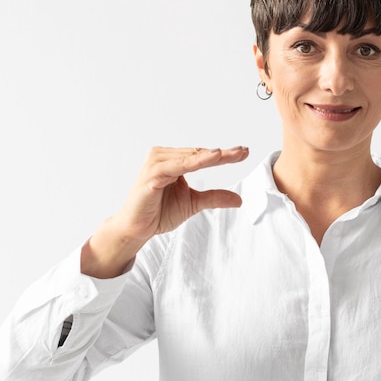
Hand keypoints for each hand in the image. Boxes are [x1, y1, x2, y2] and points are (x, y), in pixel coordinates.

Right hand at [82, 146, 248, 277]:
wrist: (136, 229)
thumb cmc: (159, 213)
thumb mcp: (193, 203)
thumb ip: (214, 198)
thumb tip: (239, 199)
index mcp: (173, 161)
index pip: (202, 155)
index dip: (224, 155)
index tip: (244, 153)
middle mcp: (163, 157)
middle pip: (198, 153)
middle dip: (222, 154)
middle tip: (243, 152)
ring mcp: (156, 164)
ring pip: (190, 157)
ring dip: (210, 155)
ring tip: (228, 154)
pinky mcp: (152, 175)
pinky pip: (177, 166)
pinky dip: (195, 162)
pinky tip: (211, 158)